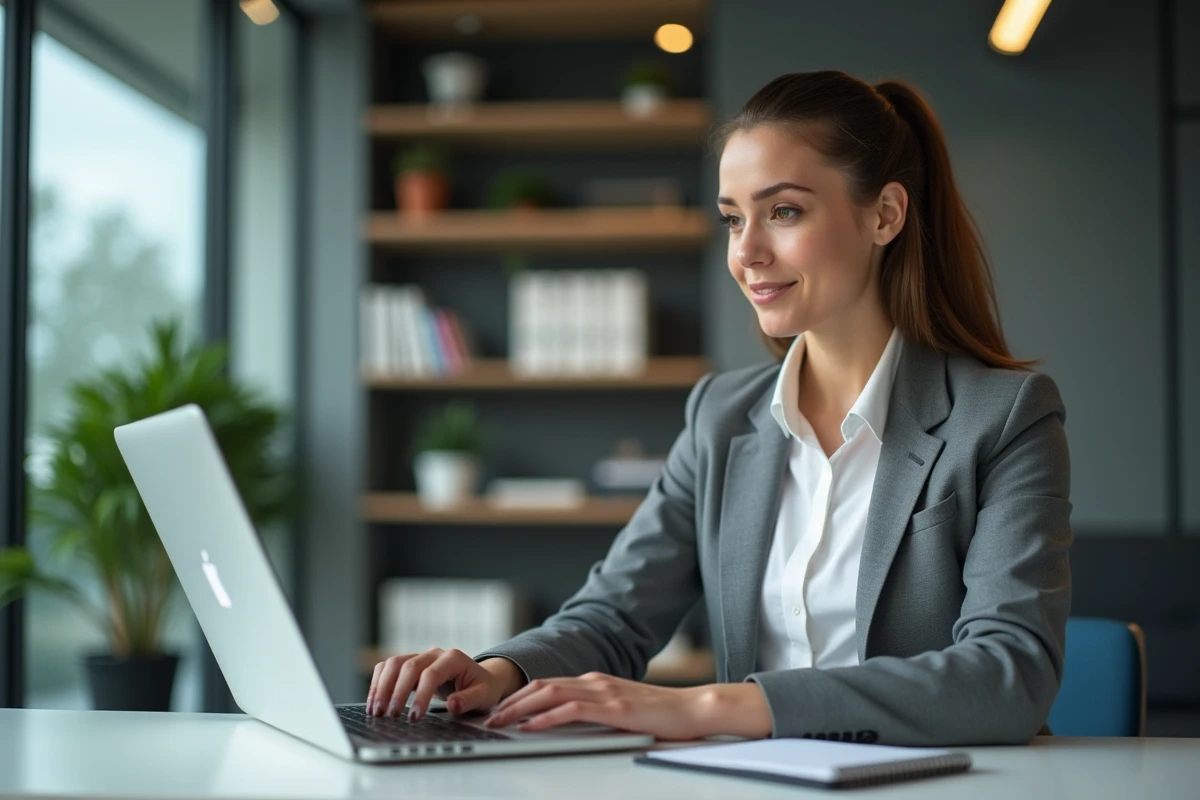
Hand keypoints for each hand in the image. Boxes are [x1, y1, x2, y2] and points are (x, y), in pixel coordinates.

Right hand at [367, 648, 525, 719]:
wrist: (480, 680)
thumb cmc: (483, 688)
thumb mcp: (484, 696)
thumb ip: (470, 699)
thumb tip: (453, 704)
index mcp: (453, 658)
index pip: (431, 674)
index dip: (420, 695)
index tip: (414, 717)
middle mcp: (434, 654)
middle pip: (408, 666)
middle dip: (396, 692)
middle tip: (390, 716)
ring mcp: (420, 657)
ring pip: (393, 664)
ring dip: (382, 687)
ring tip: (376, 711)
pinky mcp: (410, 665)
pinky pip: (388, 668)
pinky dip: (378, 683)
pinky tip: (374, 702)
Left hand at [480, 672, 717, 740]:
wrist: (694, 709)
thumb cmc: (662, 714)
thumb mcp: (621, 710)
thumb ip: (596, 711)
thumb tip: (568, 723)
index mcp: (595, 681)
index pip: (548, 684)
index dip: (520, 695)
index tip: (500, 709)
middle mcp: (595, 681)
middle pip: (542, 685)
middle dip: (511, 701)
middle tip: (489, 717)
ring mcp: (604, 692)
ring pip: (551, 693)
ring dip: (520, 708)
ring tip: (500, 721)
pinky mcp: (614, 709)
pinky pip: (572, 711)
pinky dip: (546, 717)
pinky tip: (531, 726)